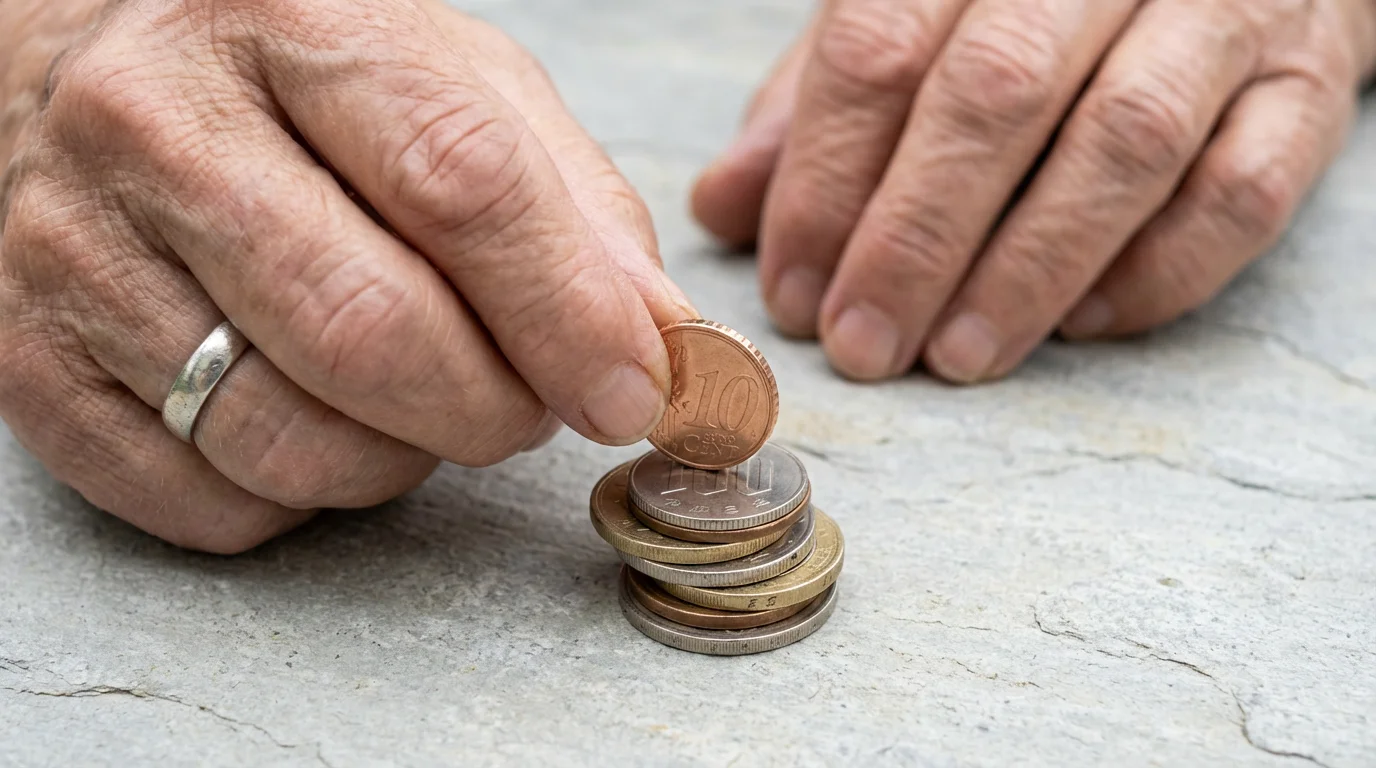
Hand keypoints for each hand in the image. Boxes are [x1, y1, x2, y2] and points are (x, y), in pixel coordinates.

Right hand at [0, 0, 693, 552]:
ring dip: (401, 458)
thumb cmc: (304, 87)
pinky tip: (315, 422)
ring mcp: (73, 249)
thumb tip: (664, 352)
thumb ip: (575, 211)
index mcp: (295, 23)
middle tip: (528, 404)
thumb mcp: (458, 91)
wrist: (91, 80)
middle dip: (492, 407)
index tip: (636, 394)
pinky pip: (206, 502)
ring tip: (418, 401)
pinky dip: (298, 498)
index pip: (459, 183)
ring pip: (287, 437)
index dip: (568, 312)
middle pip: (369, 329)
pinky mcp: (28, 364)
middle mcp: (158, 124)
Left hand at [693, 0, 1375, 381]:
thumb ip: (820, 105)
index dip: (823, 180)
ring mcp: (1222, 15)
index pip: (878, 48)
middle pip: (994, 95)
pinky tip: (1082, 325)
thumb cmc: (1044, 5)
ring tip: (957, 357)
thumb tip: (723, 206)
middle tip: (862, 344)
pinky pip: (1241, 191)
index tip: (793, 289)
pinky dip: (1158, 272)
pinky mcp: (1307, 87)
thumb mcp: (917, 26)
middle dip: (914, 238)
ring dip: (1026, 269)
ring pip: (1122, 144)